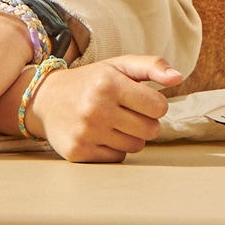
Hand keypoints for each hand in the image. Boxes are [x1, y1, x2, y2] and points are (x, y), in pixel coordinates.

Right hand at [29, 55, 181, 162]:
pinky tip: (100, 134)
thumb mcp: (118, 66)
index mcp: (108, 82)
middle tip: (125, 111)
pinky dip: (113, 148)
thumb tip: (179, 77)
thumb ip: (151, 66)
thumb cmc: (90, 81)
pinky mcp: (79, 152)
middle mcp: (96, 107)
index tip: (139, 99)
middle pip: (150, 130)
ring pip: (135, 147)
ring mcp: (86, 132)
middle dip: (144, 121)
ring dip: (130, 136)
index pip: (159, 106)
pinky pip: (117, 158)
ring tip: (112, 122)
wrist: (46, 99)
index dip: (154, 104)